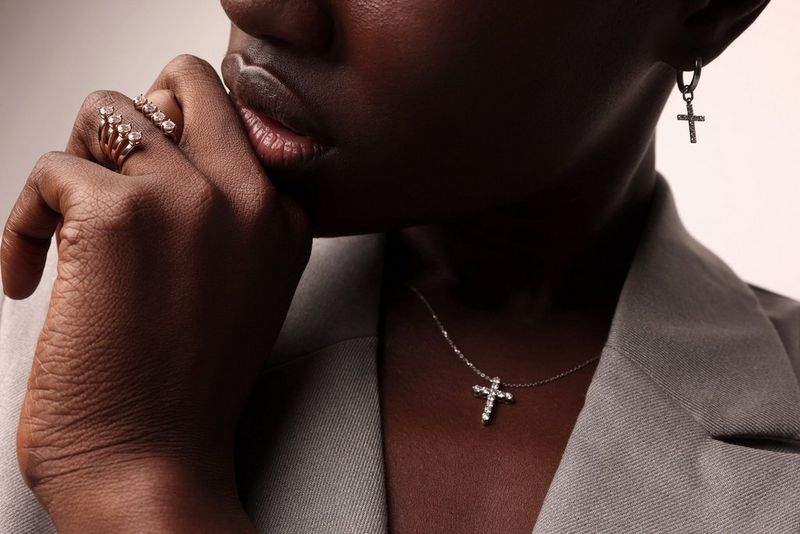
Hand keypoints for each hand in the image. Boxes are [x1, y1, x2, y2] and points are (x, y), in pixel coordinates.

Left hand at [0, 55, 311, 531]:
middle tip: (107, 182)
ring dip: (75, 162)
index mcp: (282, 219)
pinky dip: (23, 221)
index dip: (174, 146)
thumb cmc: (181, 388)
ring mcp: (187, 199)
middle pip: (185, 82)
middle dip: (135, 118)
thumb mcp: (243, 292)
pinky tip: (28, 275)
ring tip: (66, 229)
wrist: (152, 463)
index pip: (229, 120)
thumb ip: (228, 220)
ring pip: (110, 109)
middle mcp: (247, 197)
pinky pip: (50, 169)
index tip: (143, 191)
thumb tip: (159, 154)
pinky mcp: (117, 215)